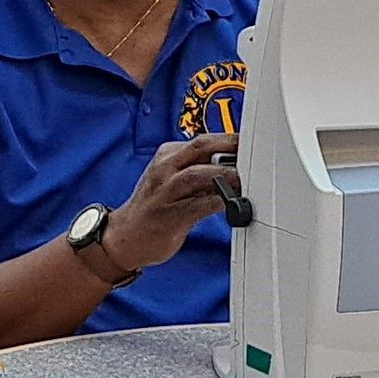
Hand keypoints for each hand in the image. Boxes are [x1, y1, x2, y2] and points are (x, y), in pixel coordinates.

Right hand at [103, 134, 239, 271]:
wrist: (125, 236)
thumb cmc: (156, 207)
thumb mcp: (174, 180)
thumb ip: (201, 172)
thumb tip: (237, 168)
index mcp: (167, 156)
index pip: (202, 140)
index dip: (230, 140)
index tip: (251, 144)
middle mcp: (164, 169)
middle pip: (200, 148)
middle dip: (229, 148)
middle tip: (253, 155)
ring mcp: (164, 192)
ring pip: (196, 174)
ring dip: (224, 175)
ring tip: (244, 179)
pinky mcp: (168, 216)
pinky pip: (196, 206)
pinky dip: (217, 203)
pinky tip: (231, 205)